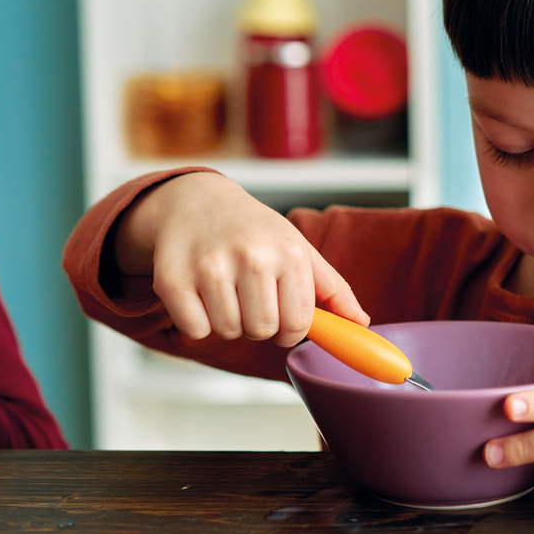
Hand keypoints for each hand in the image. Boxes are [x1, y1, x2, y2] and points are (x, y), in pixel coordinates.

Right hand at [114, 173, 367, 346]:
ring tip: (226, 292)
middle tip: (251, 299)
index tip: (282, 317)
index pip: (298, 323)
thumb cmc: (255, 232)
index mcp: (289, 252)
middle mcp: (252, 256)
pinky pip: (196, 330)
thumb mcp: (299, 250)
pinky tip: (201, 295)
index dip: (290, 329)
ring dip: (229, 323)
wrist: (197, 201)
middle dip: (259, 325)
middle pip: (262, 331)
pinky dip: (199, 322)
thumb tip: (361, 323)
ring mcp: (210, 266)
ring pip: (228, 332)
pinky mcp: (173, 279)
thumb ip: (332, 289)